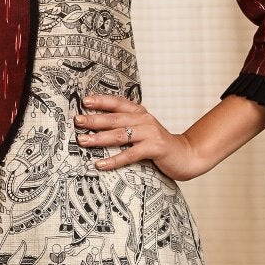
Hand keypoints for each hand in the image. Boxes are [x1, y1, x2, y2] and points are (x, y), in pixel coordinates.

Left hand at [73, 93, 210, 180]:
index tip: (84, 100)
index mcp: (140, 113)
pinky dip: (114, 160)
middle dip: (94, 119)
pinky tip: (100, 164)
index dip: (101, 101)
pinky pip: (130, 154)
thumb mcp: (143, 131)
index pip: (118, 103)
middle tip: (77, 121)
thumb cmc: (159, 145)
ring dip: (99, 138)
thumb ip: (126, 126)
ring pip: (119, 135)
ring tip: (82, 141)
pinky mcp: (154, 148)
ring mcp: (150, 133)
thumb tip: (96, 128)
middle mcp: (144, 119)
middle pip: (114, 118)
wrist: (187, 155)